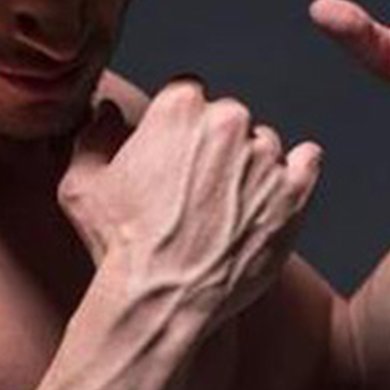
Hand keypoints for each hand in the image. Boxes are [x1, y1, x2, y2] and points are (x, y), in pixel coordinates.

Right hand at [58, 79, 321, 330]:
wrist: (162, 298)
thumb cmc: (119, 244)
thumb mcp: (82, 185)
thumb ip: (93, 135)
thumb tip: (105, 110)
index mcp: (179, 108)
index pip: (189, 92)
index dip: (179, 123)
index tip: (173, 151)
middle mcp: (228, 122)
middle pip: (228, 117)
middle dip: (214, 143)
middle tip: (195, 186)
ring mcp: (265, 158)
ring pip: (264, 144)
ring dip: (249, 165)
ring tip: (225, 206)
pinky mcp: (294, 194)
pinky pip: (307, 161)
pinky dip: (294, 173)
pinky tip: (273, 192)